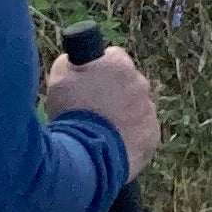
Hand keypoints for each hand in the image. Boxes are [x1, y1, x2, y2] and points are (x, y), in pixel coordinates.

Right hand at [44, 45, 160, 177]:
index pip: (113, 57)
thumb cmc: (71, 114)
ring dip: (124, 114)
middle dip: (114, 92)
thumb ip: (70, 62)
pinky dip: (131, 135)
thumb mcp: (59, 79)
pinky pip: (143, 130)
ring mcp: (149, 110)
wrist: (86, 155)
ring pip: (137, 107)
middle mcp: (140, 83)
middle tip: (94, 109)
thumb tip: (73, 60)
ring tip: (101, 131)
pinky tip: (113, 144)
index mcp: (119, 64)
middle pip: (128, 82)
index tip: (89, 82)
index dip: (99, 69)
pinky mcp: (153, 135)